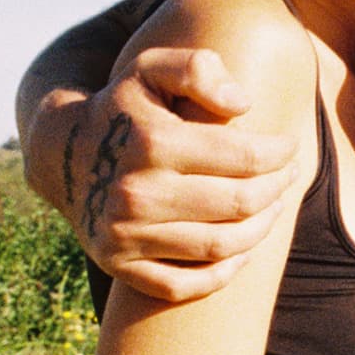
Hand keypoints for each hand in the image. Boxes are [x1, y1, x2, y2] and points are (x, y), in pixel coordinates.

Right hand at [54, 48, 298, 300]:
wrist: (63, 152)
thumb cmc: (126, 106)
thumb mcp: (152, 68)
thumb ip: (198, 70)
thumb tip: (242, 105)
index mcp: (152, 142)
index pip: (244, 156)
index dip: (280, 153)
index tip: (291, 147)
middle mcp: (136, 193)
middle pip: (239, 203)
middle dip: (277, 189)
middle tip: (288, 177)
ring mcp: (124, 235)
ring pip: (220, 247)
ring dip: (261, 230)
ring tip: (272, 207)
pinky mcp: (117, 266)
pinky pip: (184, 286)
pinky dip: (223, 274)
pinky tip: (242, 251)